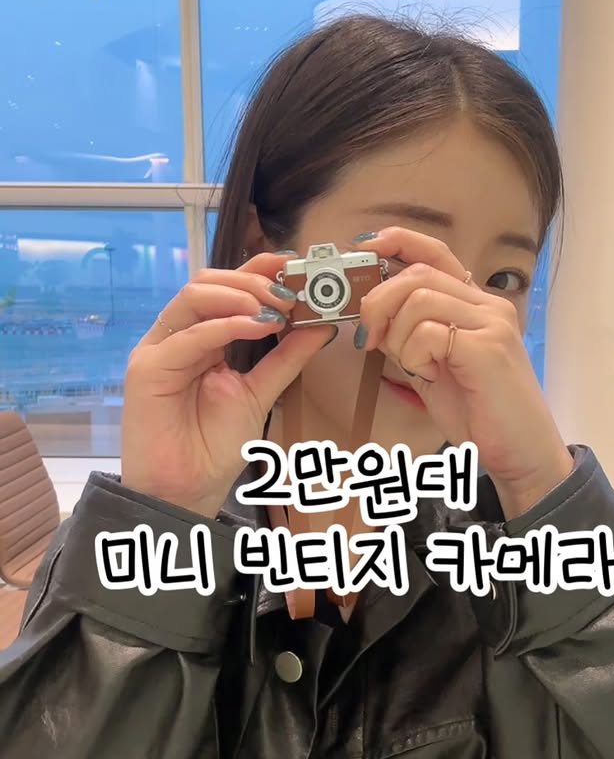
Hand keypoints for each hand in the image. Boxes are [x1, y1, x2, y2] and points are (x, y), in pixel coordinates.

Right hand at [121, 254, 333, 517]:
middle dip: (253, 280)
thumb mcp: (260, 393)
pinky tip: (257, 327)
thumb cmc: (213, 447)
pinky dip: (225, 325)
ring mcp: (159, 349)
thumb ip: (286, 358)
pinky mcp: (146, 368)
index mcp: (201, 337)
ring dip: (239, 295)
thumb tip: (322, 325)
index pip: (226, 288)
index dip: (259, 269)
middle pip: (207, 282)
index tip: (297, 266)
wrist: (184, 492)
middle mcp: (177, 337)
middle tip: (291, 293)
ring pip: (193, 297)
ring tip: (275, 309)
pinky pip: (187, 335)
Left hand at [355, 227, 573, 517]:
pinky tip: (429, 376)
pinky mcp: (488, 348)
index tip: (366, 246)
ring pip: (419, 301)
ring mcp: (491, 324)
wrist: (521, 453)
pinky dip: (415, 356)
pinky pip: (429, 333)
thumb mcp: (435, 368)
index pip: (436, 254)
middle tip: (370, 337)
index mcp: (476, 306)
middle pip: (417, 275)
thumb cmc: (479, 414)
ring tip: (415, 367)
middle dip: (379, 302)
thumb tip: (372, 316)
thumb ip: (411, 338)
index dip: (399, 241)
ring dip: (399, 337)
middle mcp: (488, 306)